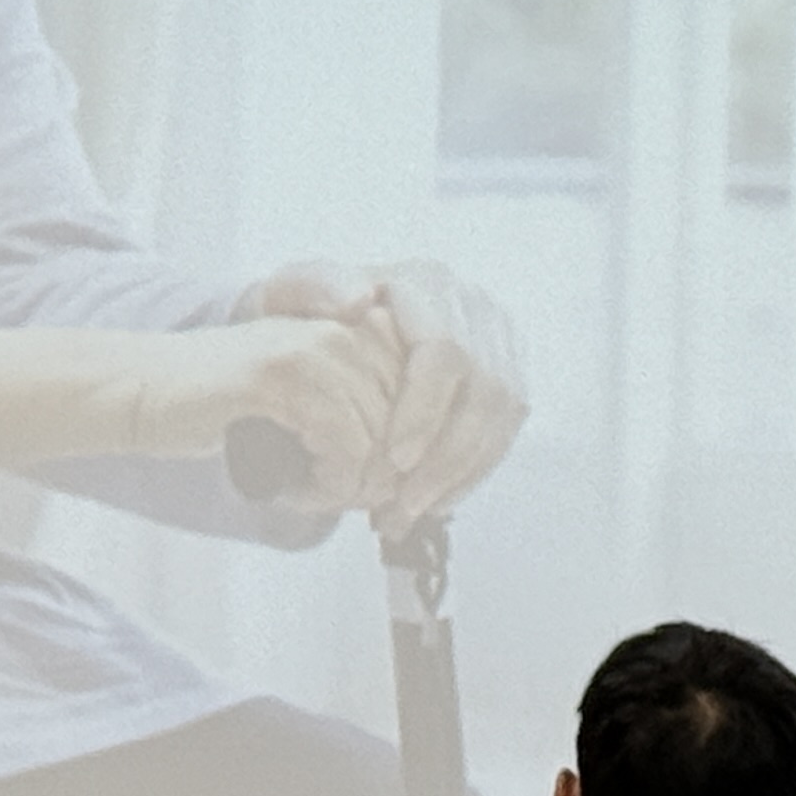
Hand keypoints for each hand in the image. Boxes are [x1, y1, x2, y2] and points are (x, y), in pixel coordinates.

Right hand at [137, 314, 403, 502]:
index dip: (410, 460)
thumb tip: (411, 480)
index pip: (427, 403)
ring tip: (310, 494)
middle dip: (380, 481)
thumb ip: (365, 423)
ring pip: (380, 442)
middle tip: (338, 502)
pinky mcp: (282, 375)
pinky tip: (295, 490)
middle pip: (409, 426)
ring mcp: (315, 348)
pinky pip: (343, 447)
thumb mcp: (311, 408)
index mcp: (361, 330)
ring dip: (349, 487)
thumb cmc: (224, 408)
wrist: (142, 392)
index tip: (380, 495)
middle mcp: (345, 330)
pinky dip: (326, 485)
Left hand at [243, 260, 527, 536]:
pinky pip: (505, 429)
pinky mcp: (507, 373)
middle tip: (404, 505)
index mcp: (425, 283)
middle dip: (446, 457)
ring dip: (461, 472)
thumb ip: (312, 287)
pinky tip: (435, 500)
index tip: (395, 459)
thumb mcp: (288, 294)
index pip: (446, 350)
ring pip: (502, 414)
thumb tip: (359, 300)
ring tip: (412, 513)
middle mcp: (472, 307)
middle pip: (485, 388)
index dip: (427, 410)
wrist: (328, 326)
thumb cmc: (305, 319)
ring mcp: (497, 340)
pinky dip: (472, 472)